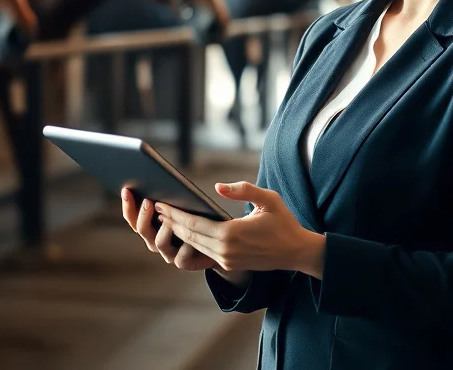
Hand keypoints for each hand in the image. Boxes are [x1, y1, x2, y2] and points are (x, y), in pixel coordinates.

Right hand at [120, 187, 220, 271]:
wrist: (215, 244)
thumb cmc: (196, 219)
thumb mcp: (181, 205)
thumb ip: (170, 198)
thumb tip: (160, 181)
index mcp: (150, 226)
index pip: (132, 217)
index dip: (127, 205)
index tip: (126, 189)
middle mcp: (155, 240)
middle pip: (141, 229)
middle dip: (143, 214)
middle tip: (148, 201)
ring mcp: (168, 253)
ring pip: (159, 243)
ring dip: (162, 230)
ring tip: (167, 219)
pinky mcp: (184, 262)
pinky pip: (181, 258)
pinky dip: (185, 248)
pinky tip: (190, 239)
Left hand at [157, 181, 325, 277]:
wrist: (296, 252)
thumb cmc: (284, 222)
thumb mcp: (268, 199)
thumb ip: (243, 190)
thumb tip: (218, 187)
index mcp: (231, 234)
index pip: (194, 223)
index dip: (175, 214)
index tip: (161, 204)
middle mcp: (225, 250)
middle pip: (189, 235)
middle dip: (171, 222)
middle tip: (156, 208)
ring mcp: (226, 260)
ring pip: (194, 245)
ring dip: (179, 232)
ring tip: (166, 218)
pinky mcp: (228, 264)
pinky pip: (203, 251)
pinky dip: (190, 240)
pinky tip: (184, 230)